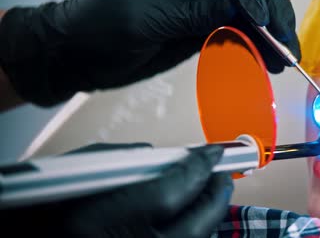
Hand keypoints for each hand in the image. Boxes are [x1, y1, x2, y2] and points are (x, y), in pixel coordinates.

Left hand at [0, 0, 299, 106]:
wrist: (80, 54)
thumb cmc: (100, 24)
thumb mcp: (147, 16)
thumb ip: (193, 12)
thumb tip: (237, 9)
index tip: (257, 14)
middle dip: (270, 8)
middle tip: (284, 39)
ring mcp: (202, 1)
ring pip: (249, 8)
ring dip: (271, 31)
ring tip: (287, 57)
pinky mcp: (204, 26)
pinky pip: (238, 31)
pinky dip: (256, 46)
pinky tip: (270, 61)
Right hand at [1, 143, 233, 236]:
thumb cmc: (36, 212)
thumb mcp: (69, 178)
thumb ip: (118, 162)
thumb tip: (158, 157)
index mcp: (99, 222)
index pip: (173, 188)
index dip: (199, 166)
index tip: (211, 152)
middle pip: (197, 222)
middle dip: (214, 193)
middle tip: (219, 173)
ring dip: (208, 216)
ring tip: (210, 194)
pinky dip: (193, 234)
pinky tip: (191, 221)